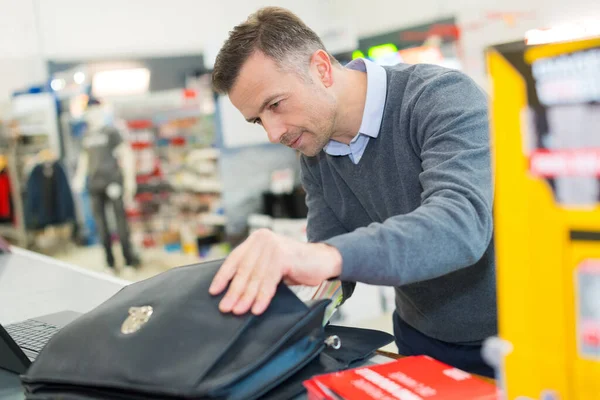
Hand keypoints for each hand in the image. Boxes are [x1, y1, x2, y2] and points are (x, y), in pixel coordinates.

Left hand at [209, 229, 341, 315]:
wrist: (323, 261)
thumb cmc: (295, 265)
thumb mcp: (270, 265)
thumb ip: (255, 270)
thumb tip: (233, 292)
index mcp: (256, 240)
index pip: (234, 259)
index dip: (223, 277)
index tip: (214, 291)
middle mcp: (262, 239)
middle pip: (244, 270)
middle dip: (234, 292)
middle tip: (226, 308)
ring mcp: (273, 246)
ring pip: (255, 277)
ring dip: (246, 297)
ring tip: (239, 311)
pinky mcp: (283, 256)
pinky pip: (269, 281)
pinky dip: (262, 297)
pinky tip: (257, 308)